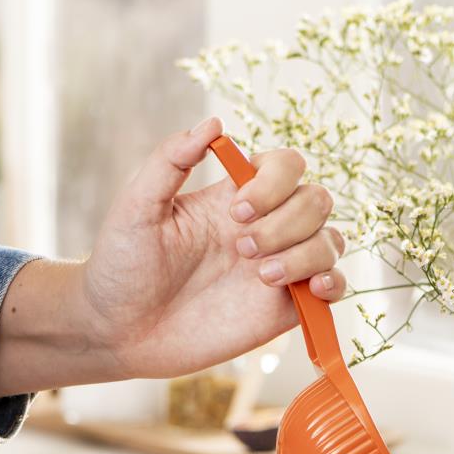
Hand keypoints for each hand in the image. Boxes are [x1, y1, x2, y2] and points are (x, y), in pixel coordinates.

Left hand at [0, 117, 346, 394]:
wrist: (119, 330)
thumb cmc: (122, 265)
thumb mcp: (137, 206)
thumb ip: (171, 160)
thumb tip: (215, 123)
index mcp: (235, 197)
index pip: (287, 166)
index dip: (275, 182)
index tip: (236, 211)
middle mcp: (265, 227)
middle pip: (316, 201)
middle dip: (286, 223)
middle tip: (241, 251)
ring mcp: (280, 267)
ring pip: (331, 241)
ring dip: (305, 254)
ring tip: (261, 276)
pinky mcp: (286, 308)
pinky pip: (334, 286)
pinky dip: (334, 283)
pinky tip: (308, 290)